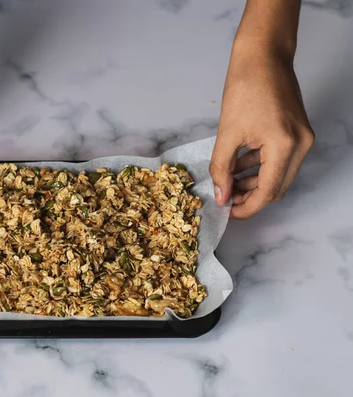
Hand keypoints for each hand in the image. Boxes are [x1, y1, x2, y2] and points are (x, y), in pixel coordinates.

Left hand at [210, 44, 314, 218]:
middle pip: (277, 188)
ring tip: (228, 182)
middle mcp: (301, 145)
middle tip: (225, 199)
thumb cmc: (244, 88)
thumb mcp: (227, 133)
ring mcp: (302, 138)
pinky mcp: (298, 131)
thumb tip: (221, 196)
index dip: (247, 207)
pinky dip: (260, 166)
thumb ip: (222, 168)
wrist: (262, 56)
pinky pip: (280, 159)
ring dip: (254, 182)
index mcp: (285, 146)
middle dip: (251, 197)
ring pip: (279, 175)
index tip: (227, 213)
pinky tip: (238, 166)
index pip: (268, 192)